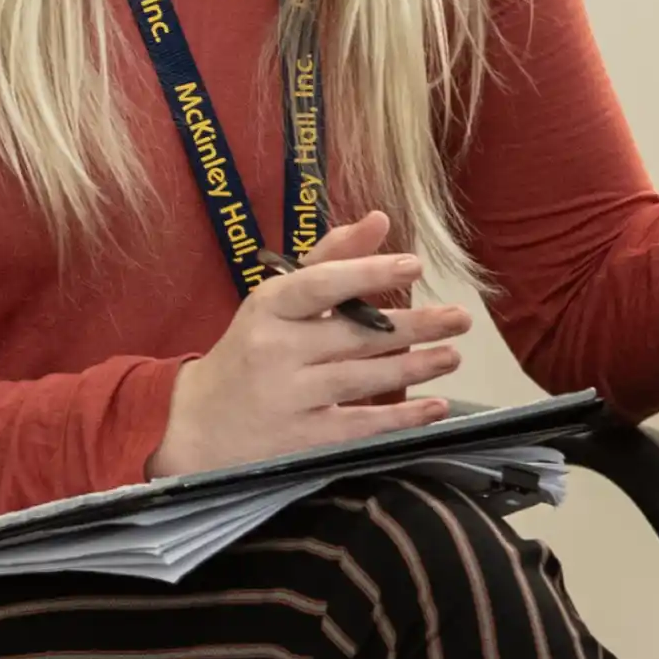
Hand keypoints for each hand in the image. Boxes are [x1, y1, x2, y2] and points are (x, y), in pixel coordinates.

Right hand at [148, 211, 472, 480]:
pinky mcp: (301, 439)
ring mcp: (288, 397)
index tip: (415, 265)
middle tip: (460, 318)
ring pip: (362, 378)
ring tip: (452, 354)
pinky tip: (435, 407)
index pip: (319, 285)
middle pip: (354, 335)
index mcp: (268, 308)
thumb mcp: (277, 301)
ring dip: (415, 367)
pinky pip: (359, 426)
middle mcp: (276, 351)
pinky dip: (401, 418)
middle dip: (413, 326)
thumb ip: (330, 258)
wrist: (198, 426)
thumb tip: (381, 219)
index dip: (367, 274)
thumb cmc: (252, 349)